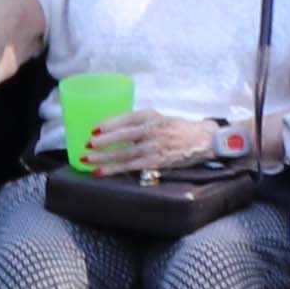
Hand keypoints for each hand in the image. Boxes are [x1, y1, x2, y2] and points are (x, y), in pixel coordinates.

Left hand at [78, 109, 231, 176]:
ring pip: (123, 153)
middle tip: (86, 146)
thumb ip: (139, 123)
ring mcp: (154, 147)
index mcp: (151, 116)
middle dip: (102, 142)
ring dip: (103, 158)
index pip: (126, 118)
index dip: (108, 124)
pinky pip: (131, 166)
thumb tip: (113, 131)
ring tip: (87, 162)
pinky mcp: (156, 162)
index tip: (93, 129)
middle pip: (122, 136)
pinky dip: (114, 169)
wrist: (203, 140)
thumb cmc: (178, 129)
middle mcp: (152, 130)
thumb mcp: (159, 118)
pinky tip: (101, 172)